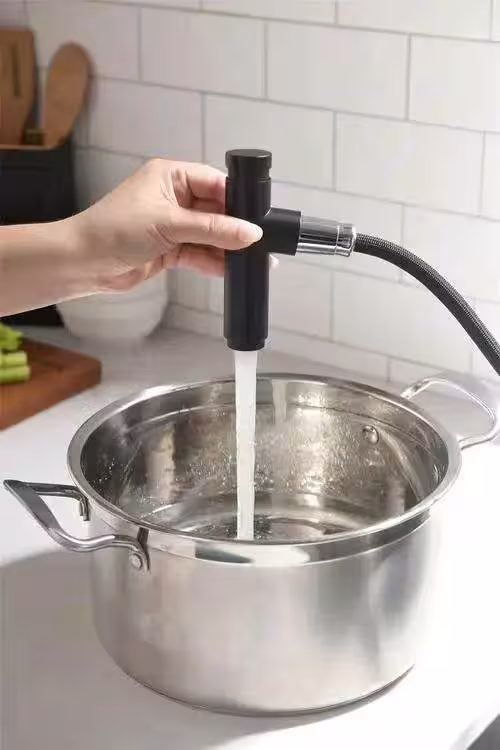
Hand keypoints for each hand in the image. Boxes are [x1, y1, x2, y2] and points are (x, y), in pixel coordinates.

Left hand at [71, 159, 262, 290]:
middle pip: (216, 211)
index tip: (255, 216)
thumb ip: (212, 229)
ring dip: (227, 248)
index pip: (215, 182)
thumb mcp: (169, 224)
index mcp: (170, 176)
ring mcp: (172, 225)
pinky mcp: (170, 249)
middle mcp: (172, 198)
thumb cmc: (112, 229)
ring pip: (210, 236)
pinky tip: (230, 269)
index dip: (236, 200)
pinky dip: (213, 262)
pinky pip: (200, 254)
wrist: (84, 262)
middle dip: (234, 228)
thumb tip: (248, 231)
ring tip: (252, 260)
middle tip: (256, 241)